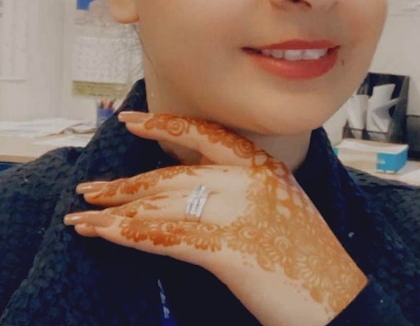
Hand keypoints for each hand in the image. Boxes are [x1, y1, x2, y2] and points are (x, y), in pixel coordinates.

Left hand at [63, 112, 366, 325]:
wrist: (337, 298)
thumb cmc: (310, 259)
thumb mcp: (282, 206)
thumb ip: (243, 189)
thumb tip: (189, 191)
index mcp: (263, 166)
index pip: (204, 134)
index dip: (162, 125)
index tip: (128, 121)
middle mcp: (247, 181)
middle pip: (172, 175)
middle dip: (125, 185)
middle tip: (89, 190)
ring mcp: (236, 212)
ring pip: (160, 204)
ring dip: (114, 213)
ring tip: (82, 218)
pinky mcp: (224, 249)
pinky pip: (162, 236)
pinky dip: (127, 235)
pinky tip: (103, 235)